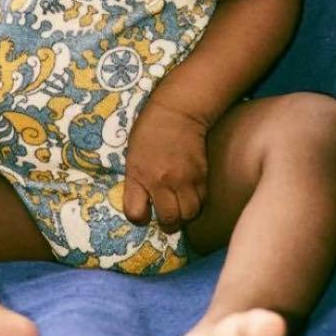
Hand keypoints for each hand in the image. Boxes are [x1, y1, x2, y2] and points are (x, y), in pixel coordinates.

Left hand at [123, 101, 209, 232]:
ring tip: (180, 208)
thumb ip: (136, 180)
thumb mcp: (133, 155)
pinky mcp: (202, 175)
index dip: (139, 218)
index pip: (136, 213)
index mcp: (138, 174)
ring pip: (189, 214)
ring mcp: (184, 179)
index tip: (142, 214)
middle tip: (166, 218)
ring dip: (184, 216)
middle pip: (169, 219)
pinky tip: (190, 196)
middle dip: (167, 223)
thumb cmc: (149, 130)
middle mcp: (162, 181)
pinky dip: (197, 203)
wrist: (178, 111)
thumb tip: (142, 203)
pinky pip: (202, 201)